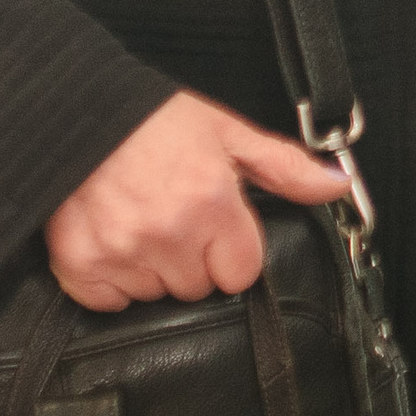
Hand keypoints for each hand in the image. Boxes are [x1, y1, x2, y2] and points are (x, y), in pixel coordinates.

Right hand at [43, 91, 348, 311]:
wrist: (78, 114)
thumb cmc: (155, 121)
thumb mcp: (229, 132)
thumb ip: (285, 167)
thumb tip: (337, 185)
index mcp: (212, 202)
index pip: (242, 272)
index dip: (234, 252)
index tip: (219, 229)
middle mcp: (169, 233)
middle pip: (198, 287)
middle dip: (194, 258)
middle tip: (176, 216)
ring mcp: (121, 253)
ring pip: (155, 295)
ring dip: (153, 268)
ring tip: (143, 222)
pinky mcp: (79, 265)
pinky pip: (109, 302)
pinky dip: (112, 280)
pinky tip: (115, 240)